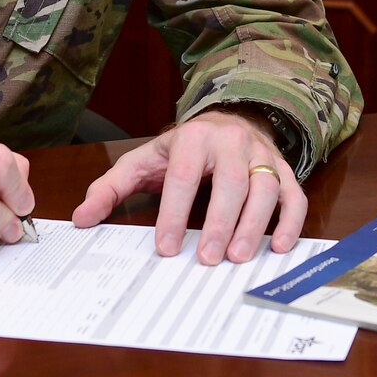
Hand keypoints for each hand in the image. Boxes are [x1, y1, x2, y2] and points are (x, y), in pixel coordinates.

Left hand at [70, 108, 304, 264]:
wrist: (226, 118)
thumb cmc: (181, 149)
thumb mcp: (142, 161)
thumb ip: (111, 188)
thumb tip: (82, 218)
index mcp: (193, 139)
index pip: (183, 177)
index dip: (174, 213)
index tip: (166, 247)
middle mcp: (231, 142)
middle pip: (231, 181)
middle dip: (220, 222)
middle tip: (208, 259)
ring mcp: (262, 155)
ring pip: (265, 187)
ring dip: (255, 224)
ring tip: (239, 257)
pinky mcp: (284, 169)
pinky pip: (294, 194)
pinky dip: (290, 221)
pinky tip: (279, 247)